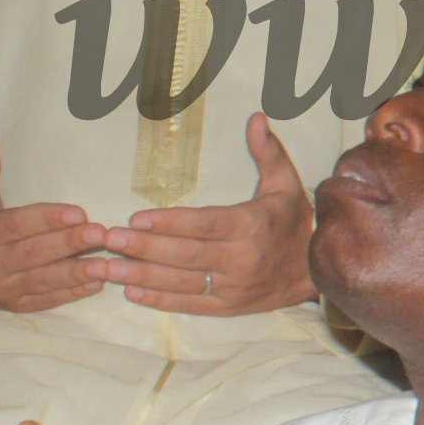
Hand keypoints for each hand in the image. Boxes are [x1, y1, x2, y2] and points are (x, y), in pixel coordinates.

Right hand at [0, 138, 107, 311]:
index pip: (15, 226)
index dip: (47, 219)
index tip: (79, 212)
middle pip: (32, 254)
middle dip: (68, 244)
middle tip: (101, 233)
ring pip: (41, 282)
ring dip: (75, 273)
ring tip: (106, 264)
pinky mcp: (12, 306)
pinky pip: (44, 301)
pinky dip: (70, 294)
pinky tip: (96, 283)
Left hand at [81, 114, 314, 315]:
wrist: (318, 270)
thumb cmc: (293, 221)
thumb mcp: (286, 183)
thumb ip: (267, 151)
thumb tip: (256, 117)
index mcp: (252, 225)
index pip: (204, 224)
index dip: (169, 222)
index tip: (135, 218)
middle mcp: (242, 259)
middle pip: (185, 254)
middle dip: (142, 247)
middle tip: (108, 239)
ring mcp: (234, 287)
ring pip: (180, 281)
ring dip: (140, 275)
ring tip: (105, 268)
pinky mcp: (228, 307)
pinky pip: (188, 304)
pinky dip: (158, 299)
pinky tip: (131, 291)